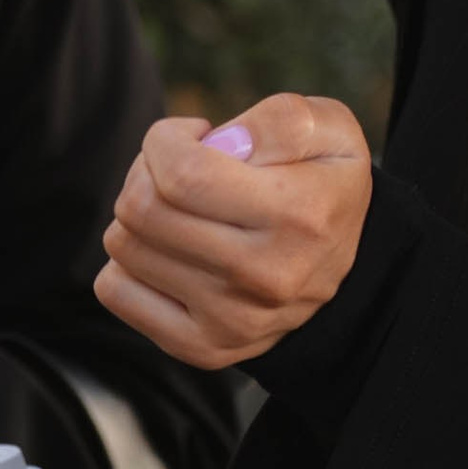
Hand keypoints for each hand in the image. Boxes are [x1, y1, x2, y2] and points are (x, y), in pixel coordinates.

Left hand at [95, 98, 372, 369]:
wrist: (352, 274)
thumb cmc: (323, 187)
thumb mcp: (329, 132)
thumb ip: (281, 121)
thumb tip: (221, 143)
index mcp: (298, 215)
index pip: (180, 173)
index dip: (166, 140)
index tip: (193, 136)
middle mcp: (265, 276)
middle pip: (140, 209)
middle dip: (146, 171)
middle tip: (179, 169)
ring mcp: (231, 321)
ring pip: (122, 245)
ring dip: (138, 215)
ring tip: (180, 210)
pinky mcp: (201, 347)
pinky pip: (114, 291)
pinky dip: (128, 262)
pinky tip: (170, 250)